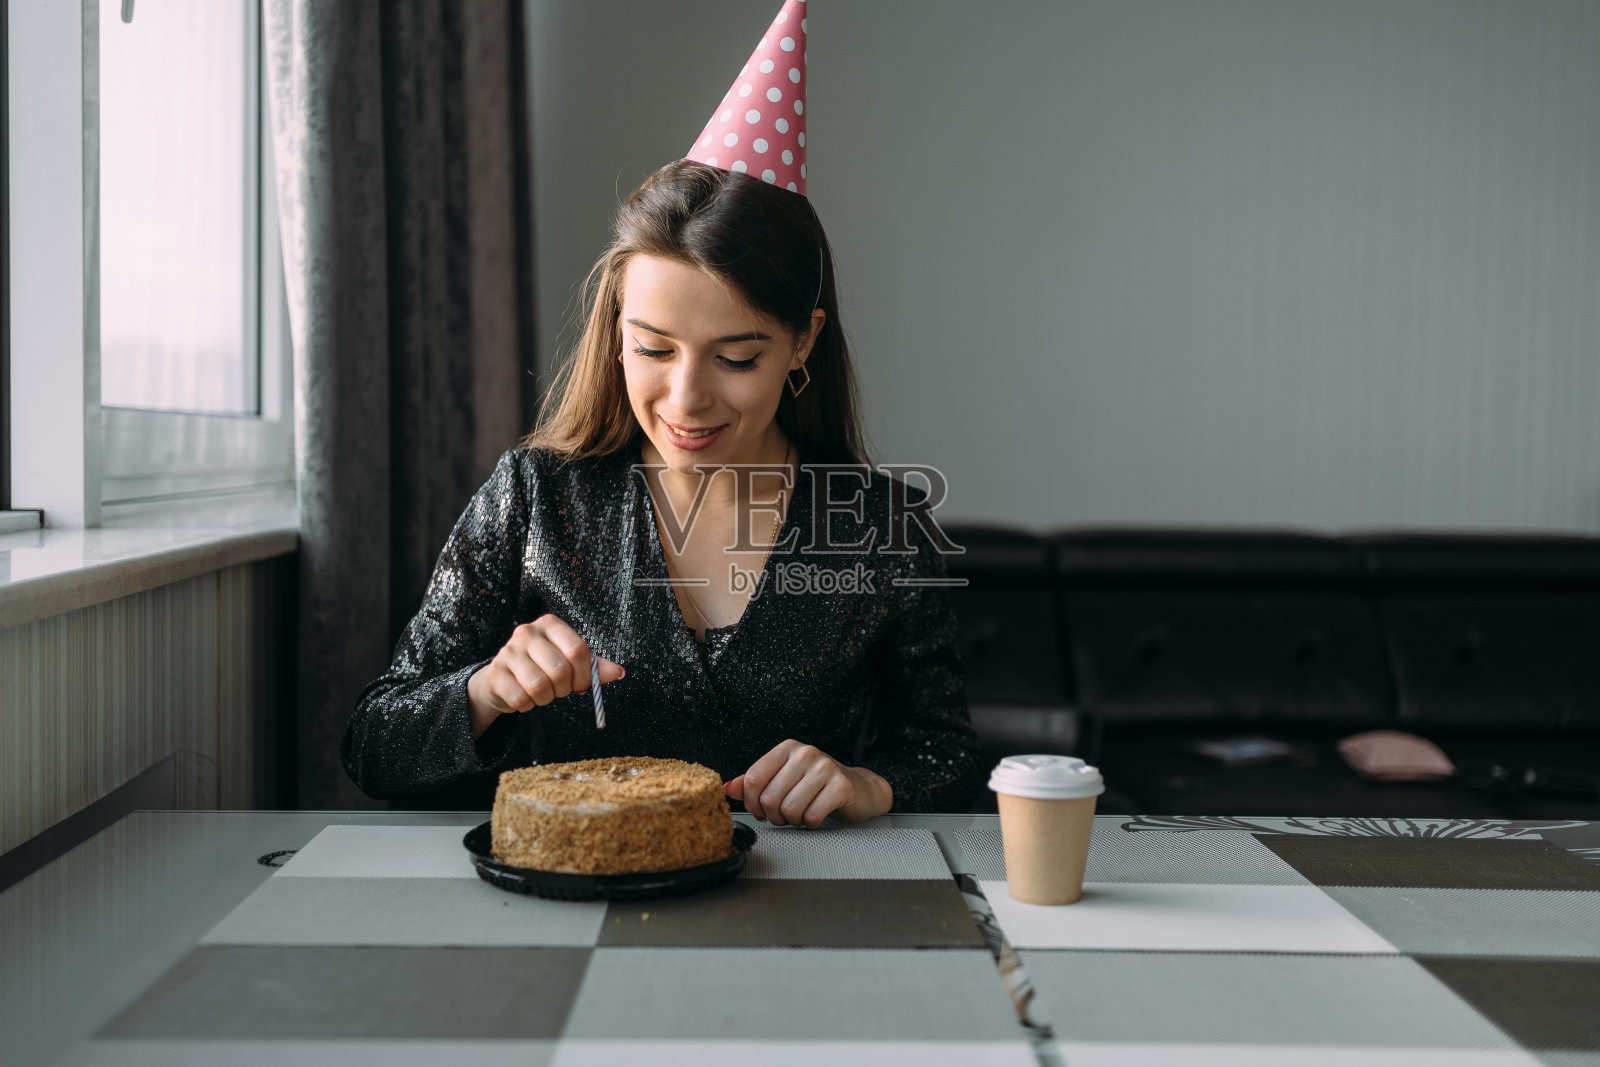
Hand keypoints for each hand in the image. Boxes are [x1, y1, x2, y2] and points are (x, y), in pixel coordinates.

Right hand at [467, 614, 625, 738]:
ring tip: (543, 693)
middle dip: (565, 689)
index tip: (582, 684)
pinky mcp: (495, 673)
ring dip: (546, 698)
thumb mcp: (569, 662)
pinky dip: (528, 705)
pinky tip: (525, 697)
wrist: (502, 679)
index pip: (578, 650)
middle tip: (560, 690)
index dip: (585, 674)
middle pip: (560, 670)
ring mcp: (508, 651)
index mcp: (550, 624)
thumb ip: (594, 666)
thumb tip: (619, 672)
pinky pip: (521, 698)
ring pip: (540, 686)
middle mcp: (527, 632)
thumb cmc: (541, 667)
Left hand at [724, 740, 892, 827]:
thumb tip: (728, 788)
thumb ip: (755, 783)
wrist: (859, 789)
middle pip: (769, 798)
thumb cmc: (817, 785)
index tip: (759, 811)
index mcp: (787, 749)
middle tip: (785, 816)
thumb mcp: (784, 778)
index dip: (751, 803)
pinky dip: (811, 824)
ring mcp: (825, 768)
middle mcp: (805, 753)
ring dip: (793, 821)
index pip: (753, 779)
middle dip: (774, 816)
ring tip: (802, 814)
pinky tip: (817, 815)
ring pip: (789, 809)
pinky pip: (812, 817)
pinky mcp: (841, 787)